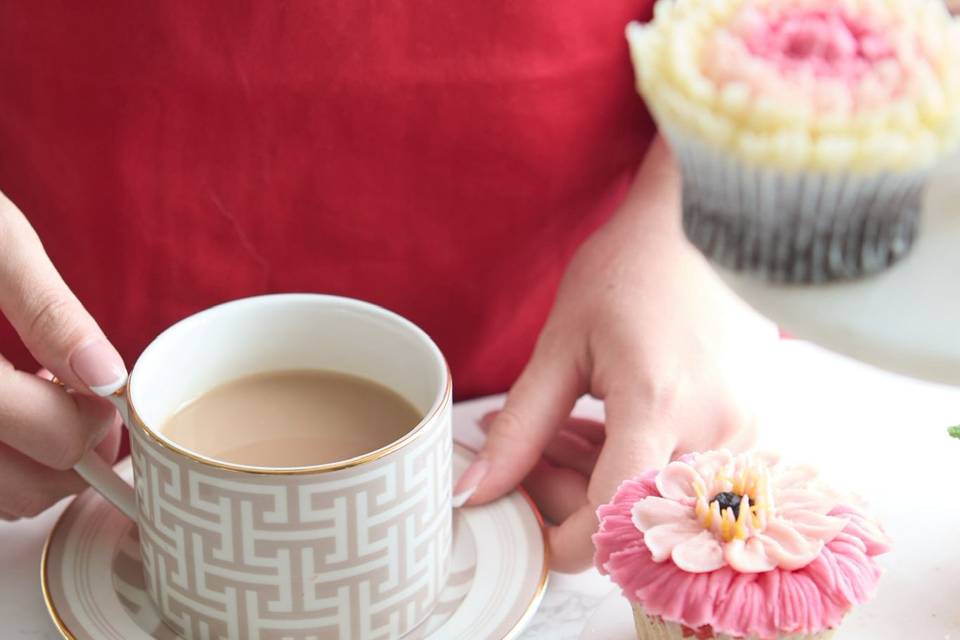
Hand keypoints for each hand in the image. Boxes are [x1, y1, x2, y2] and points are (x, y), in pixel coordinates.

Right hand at [0, 190, 124, 519]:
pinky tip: (2, 414)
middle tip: (82, 403)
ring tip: (34, 400)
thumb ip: (49, 313)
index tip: (104, 390)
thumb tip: (109, 378)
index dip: (97, 421)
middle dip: (73, 453)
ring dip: (32, 469)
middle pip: (25, 488)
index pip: (52, 437)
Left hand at [453, 138, 777, 570]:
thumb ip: (518, 429)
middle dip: (569, 501)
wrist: (706, 224)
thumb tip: (473, 494)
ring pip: (654, 505)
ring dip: (600, 483)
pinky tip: (607, 427)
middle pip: (627, 520)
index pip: (606, 527)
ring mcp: (741, 435)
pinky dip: (635, 469)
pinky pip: (682, 481)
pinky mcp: (750, 430)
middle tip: (535, 452)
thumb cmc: (631, 268)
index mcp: (657, 406)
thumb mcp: (561, 345)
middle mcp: (712, 434)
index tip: (523, 511)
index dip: (556, 537)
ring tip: (568, 428)